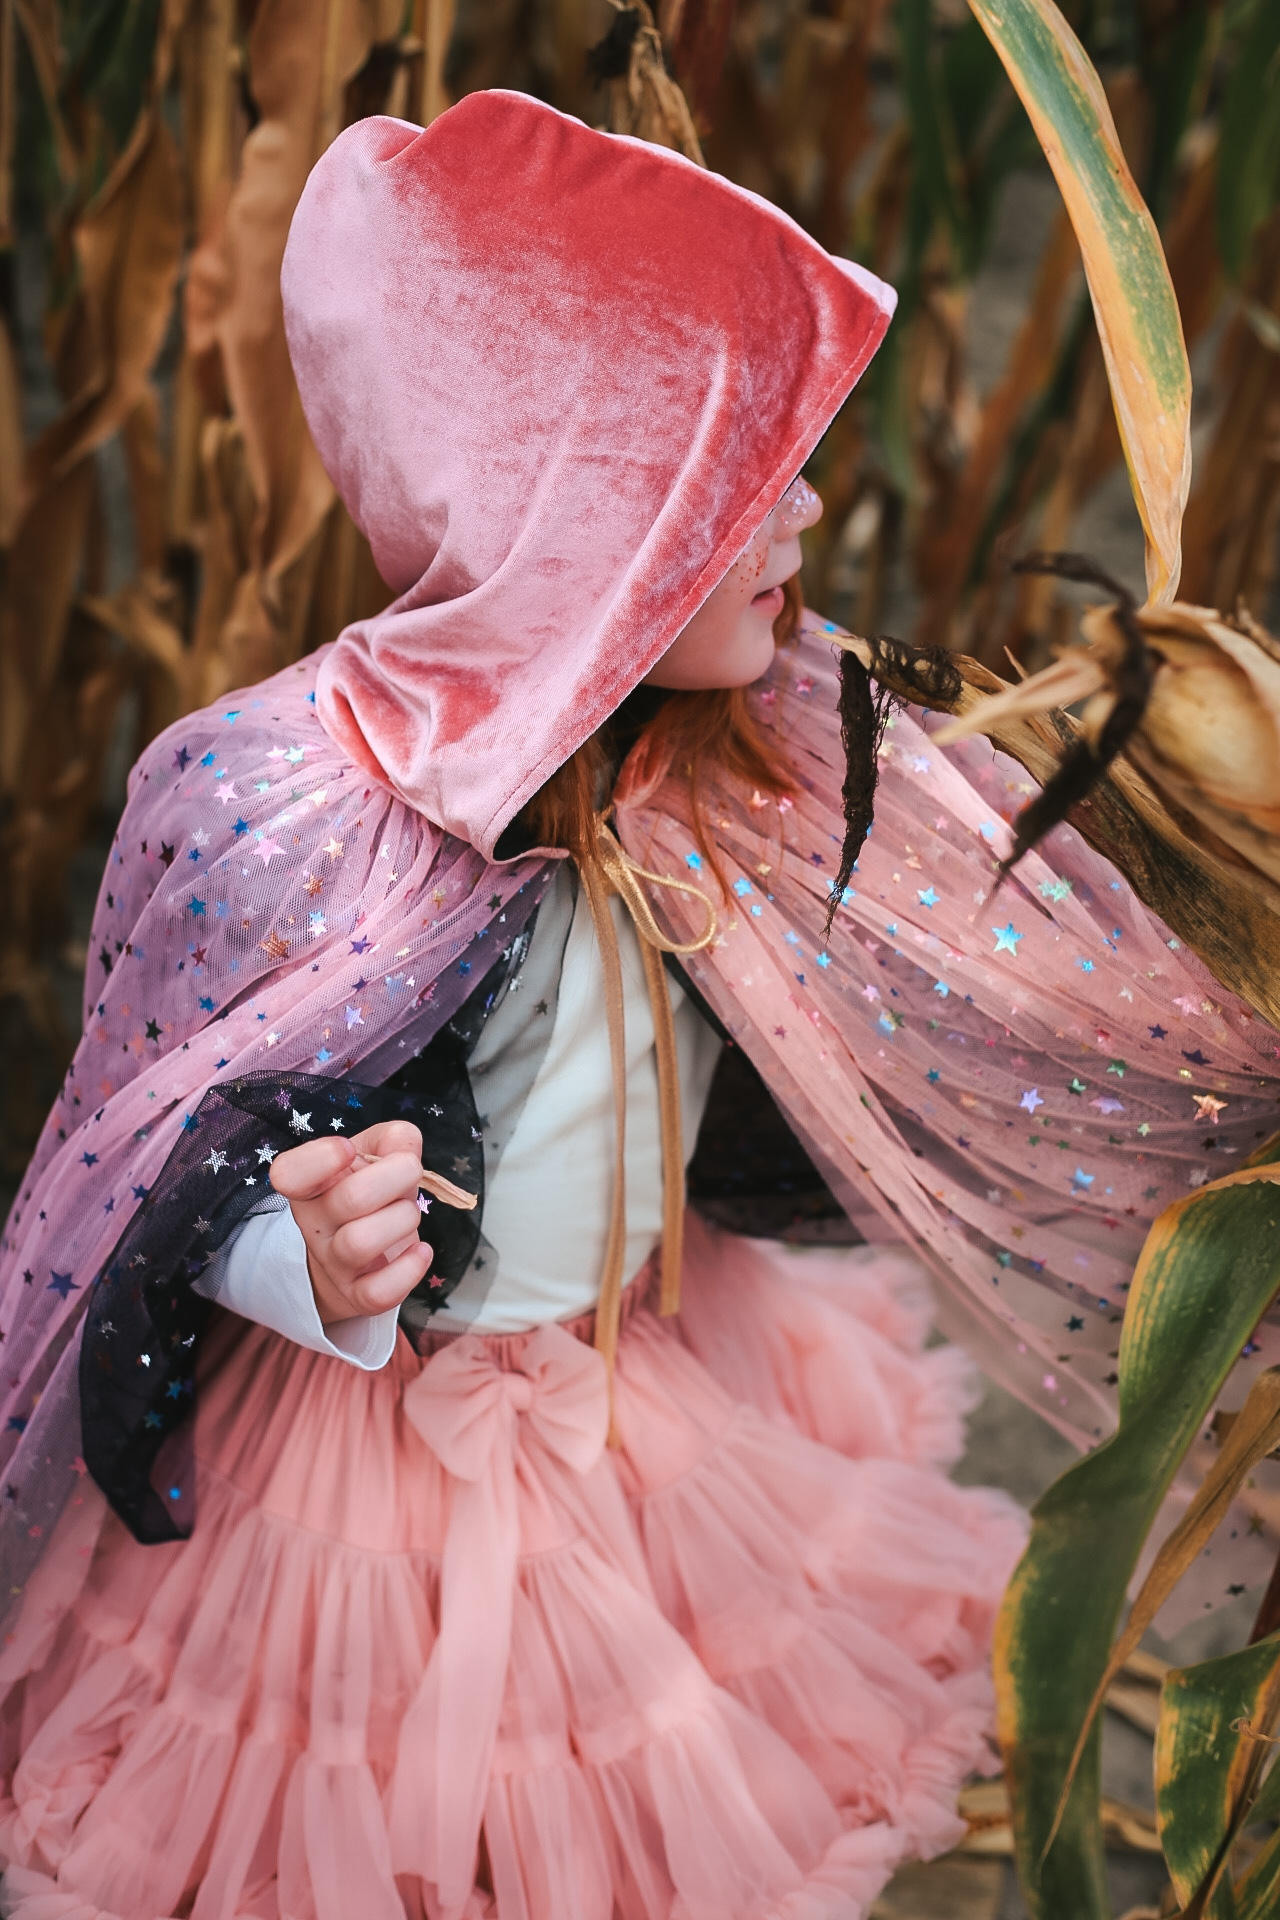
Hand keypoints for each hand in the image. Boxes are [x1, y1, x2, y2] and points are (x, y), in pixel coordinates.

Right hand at [269, 1120, 432, 1326]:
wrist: (360, 1258)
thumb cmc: (369, 1196)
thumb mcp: (374, 1157)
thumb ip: (391, 1139)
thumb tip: (404, 1145)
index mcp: (310, 1186)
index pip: (289, 1173)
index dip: (321, 1157)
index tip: (349, 1149)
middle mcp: (315, 1225)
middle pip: (350, 1198)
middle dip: (396, 1176)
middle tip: (409, 1172)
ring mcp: (334, 1263)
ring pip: (361, 1243)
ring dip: (402, 1219)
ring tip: (409, 1213)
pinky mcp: (357, 1295)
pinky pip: (378, 1293)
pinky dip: (410, 1269)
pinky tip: (421, 1250)